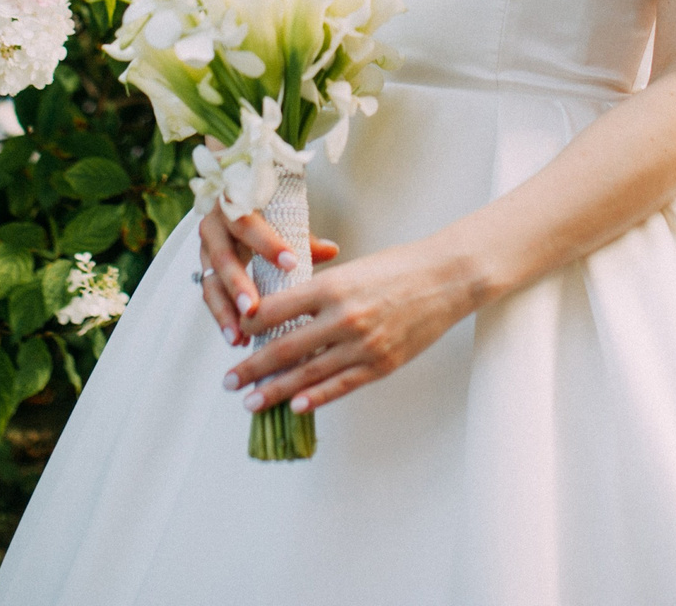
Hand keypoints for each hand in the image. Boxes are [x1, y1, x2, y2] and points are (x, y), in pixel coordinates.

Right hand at [196, 206, 336, 346]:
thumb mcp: (283, 218)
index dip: (268, 243)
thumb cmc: (266, 213)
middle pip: (222, 257)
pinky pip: (210, 297)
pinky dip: (224, 318)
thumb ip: (304, 237)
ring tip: (239, 337)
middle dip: (237, 284)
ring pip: (210, 283)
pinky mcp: (204, 271)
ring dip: (224, 312)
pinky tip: (238, 338)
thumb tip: (333, 250)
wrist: (237, 204)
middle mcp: (214, 227)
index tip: (291, 263)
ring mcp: (205, 250)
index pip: (248, 223)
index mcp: (235, 206)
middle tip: (251, 309)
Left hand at [223, 239, 474, 417]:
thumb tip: (282, 314)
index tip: (236, 334)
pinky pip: (341, 386)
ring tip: (251, 402)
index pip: (276, 310)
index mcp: (331, 286)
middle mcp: (343, 317)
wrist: (446, 279)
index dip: (249, 324)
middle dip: (252, 368)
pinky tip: (296, 406)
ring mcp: (363, 345)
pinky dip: (316, 398)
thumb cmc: (397, 268)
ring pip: (308, 375)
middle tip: (229, 381)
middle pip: (284, 348)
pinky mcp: (381, 364)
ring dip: (276, 391)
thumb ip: (317, 293)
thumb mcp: (350, 269)